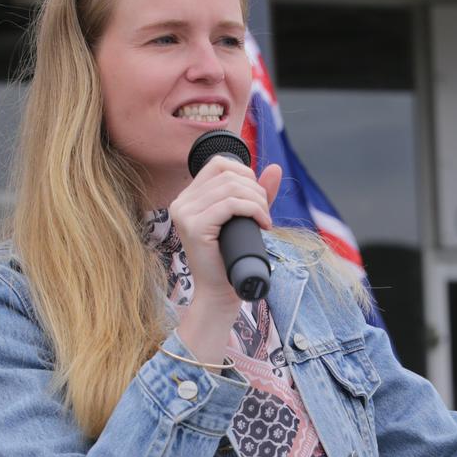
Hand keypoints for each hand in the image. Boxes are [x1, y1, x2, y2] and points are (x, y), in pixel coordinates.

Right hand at [168, 156, 281, 304]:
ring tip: (265, 220)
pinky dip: (253, 210)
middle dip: (255, 190)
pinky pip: (231, 205)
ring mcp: (185, 214)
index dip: (244, 173)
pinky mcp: (195, 227)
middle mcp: (181, 203)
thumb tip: (275, 168)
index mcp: (188, 198)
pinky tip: (262, 224)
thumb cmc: (231, 258)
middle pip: (227, 175)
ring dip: (257, 201)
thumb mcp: (245, 219)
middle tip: (265, 214)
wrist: (220, 292)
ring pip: (231, 188)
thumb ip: (257, 194)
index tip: (257, 196)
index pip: (217, 164)